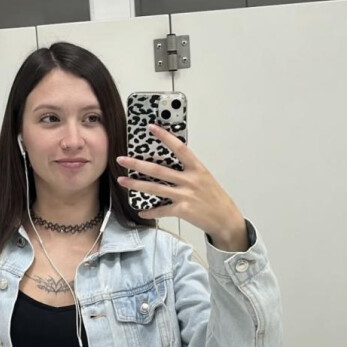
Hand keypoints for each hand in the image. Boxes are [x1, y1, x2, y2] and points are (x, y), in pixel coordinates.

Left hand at [116, 124, 247, 250]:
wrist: (225, 218)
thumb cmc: (214, 197)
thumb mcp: (204, 178)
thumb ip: (188, 170)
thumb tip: (168, 163)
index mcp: (196, 168)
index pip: (179, 148)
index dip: (165, 137)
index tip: (151, 127)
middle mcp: (190, 180)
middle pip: (158, 170)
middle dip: (137, 164)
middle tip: (121, 159)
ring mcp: (186, 195)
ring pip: (155, 188)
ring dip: (136, 185)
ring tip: (121, 181)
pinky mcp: (183, 210)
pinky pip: (162, 210)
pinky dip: (150, 212)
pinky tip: (141, 212)